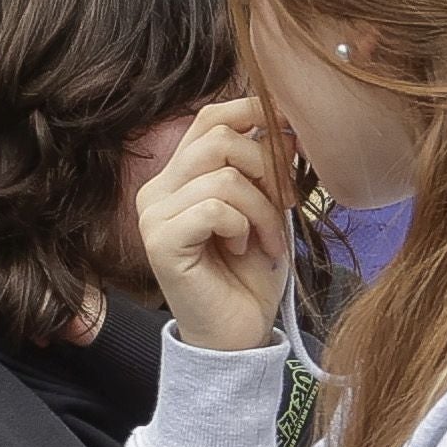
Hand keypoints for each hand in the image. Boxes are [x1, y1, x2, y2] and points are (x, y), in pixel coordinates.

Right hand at [138, 96, 292, 353]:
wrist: (239, 335)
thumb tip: (284, 123)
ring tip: (268, 241)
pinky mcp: (161, 241)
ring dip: (262, 209)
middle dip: (267, 168)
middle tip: (285, 204)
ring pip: (223, 175)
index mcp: (180, 176)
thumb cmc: (252, 275)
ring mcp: (154, 214)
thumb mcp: (266, 210)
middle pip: (218, 137)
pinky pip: (214, 208)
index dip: (252, 111)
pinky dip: (242, 226)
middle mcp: (158, 189)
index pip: (209, 117)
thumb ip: (265, 169)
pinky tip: (243, 250)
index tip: (292, 127)